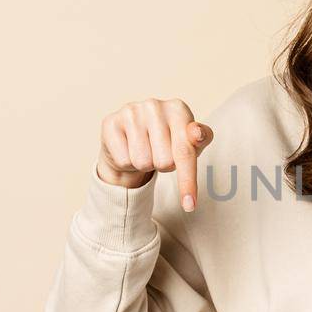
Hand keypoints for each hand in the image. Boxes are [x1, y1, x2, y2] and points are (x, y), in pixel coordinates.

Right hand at [96, 97, 214, 210]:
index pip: (186, 151)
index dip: (188, 181)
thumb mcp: (189, 144)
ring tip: (144, 152)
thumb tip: (197, 133)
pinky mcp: (110, 122)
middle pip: (165, 161)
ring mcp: (131, 112)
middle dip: (163, 166)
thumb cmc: (166, 144)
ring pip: (143, 162)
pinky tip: (127, 149)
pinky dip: (127, 162)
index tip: (190, 205)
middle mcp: (154, 105)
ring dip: (145, 164)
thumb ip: (201, 139)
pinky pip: (124, 160)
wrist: (130, 142)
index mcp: (178, 108)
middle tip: (157, 154)